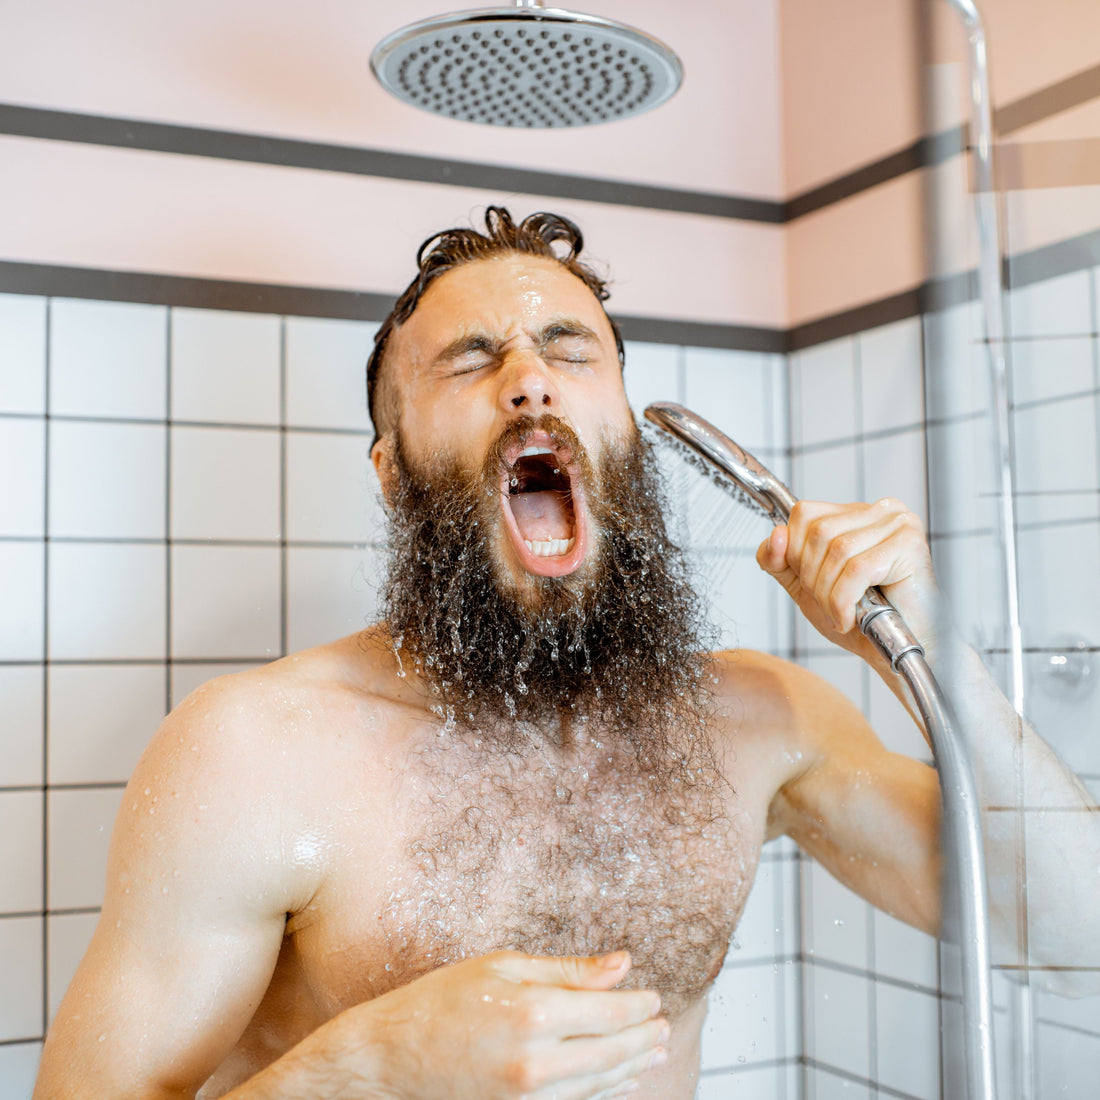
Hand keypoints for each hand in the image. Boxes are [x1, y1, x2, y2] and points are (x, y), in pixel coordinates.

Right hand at [328, 951, 668, 1099]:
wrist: (391, 1057)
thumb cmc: (441, 1001)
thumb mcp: (503, 966)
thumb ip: (568, 970)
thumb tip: (622, 964)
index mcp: (535, 1013)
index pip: (611, 1013)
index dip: (639, 1006)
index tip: (654, 997)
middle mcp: (537, 1062)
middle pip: (613, 1052)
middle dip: (644, 1038)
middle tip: (664, 1027)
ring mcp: (529, 1098)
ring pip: (600, 1083)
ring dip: (632, 1068)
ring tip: (653, 1054)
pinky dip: (605, 1093)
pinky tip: (621, 1083)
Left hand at [756, 498, 941, 662]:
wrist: (901, 652)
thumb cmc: (861, 619)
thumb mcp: (806, 586)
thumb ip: (780, 561)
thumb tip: (774, 535)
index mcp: (855, 513)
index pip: (804, 513)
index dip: (794, 553)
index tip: (811, 585)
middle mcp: (880, 510)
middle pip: (818, 532)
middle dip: (813, 578)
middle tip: (828, 606)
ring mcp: (898, 523)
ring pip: (836, 551)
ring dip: (828, 593)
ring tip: (840, 614)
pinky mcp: (909, 544)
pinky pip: (857, 569)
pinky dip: (843, 601)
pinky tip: (850, 619)